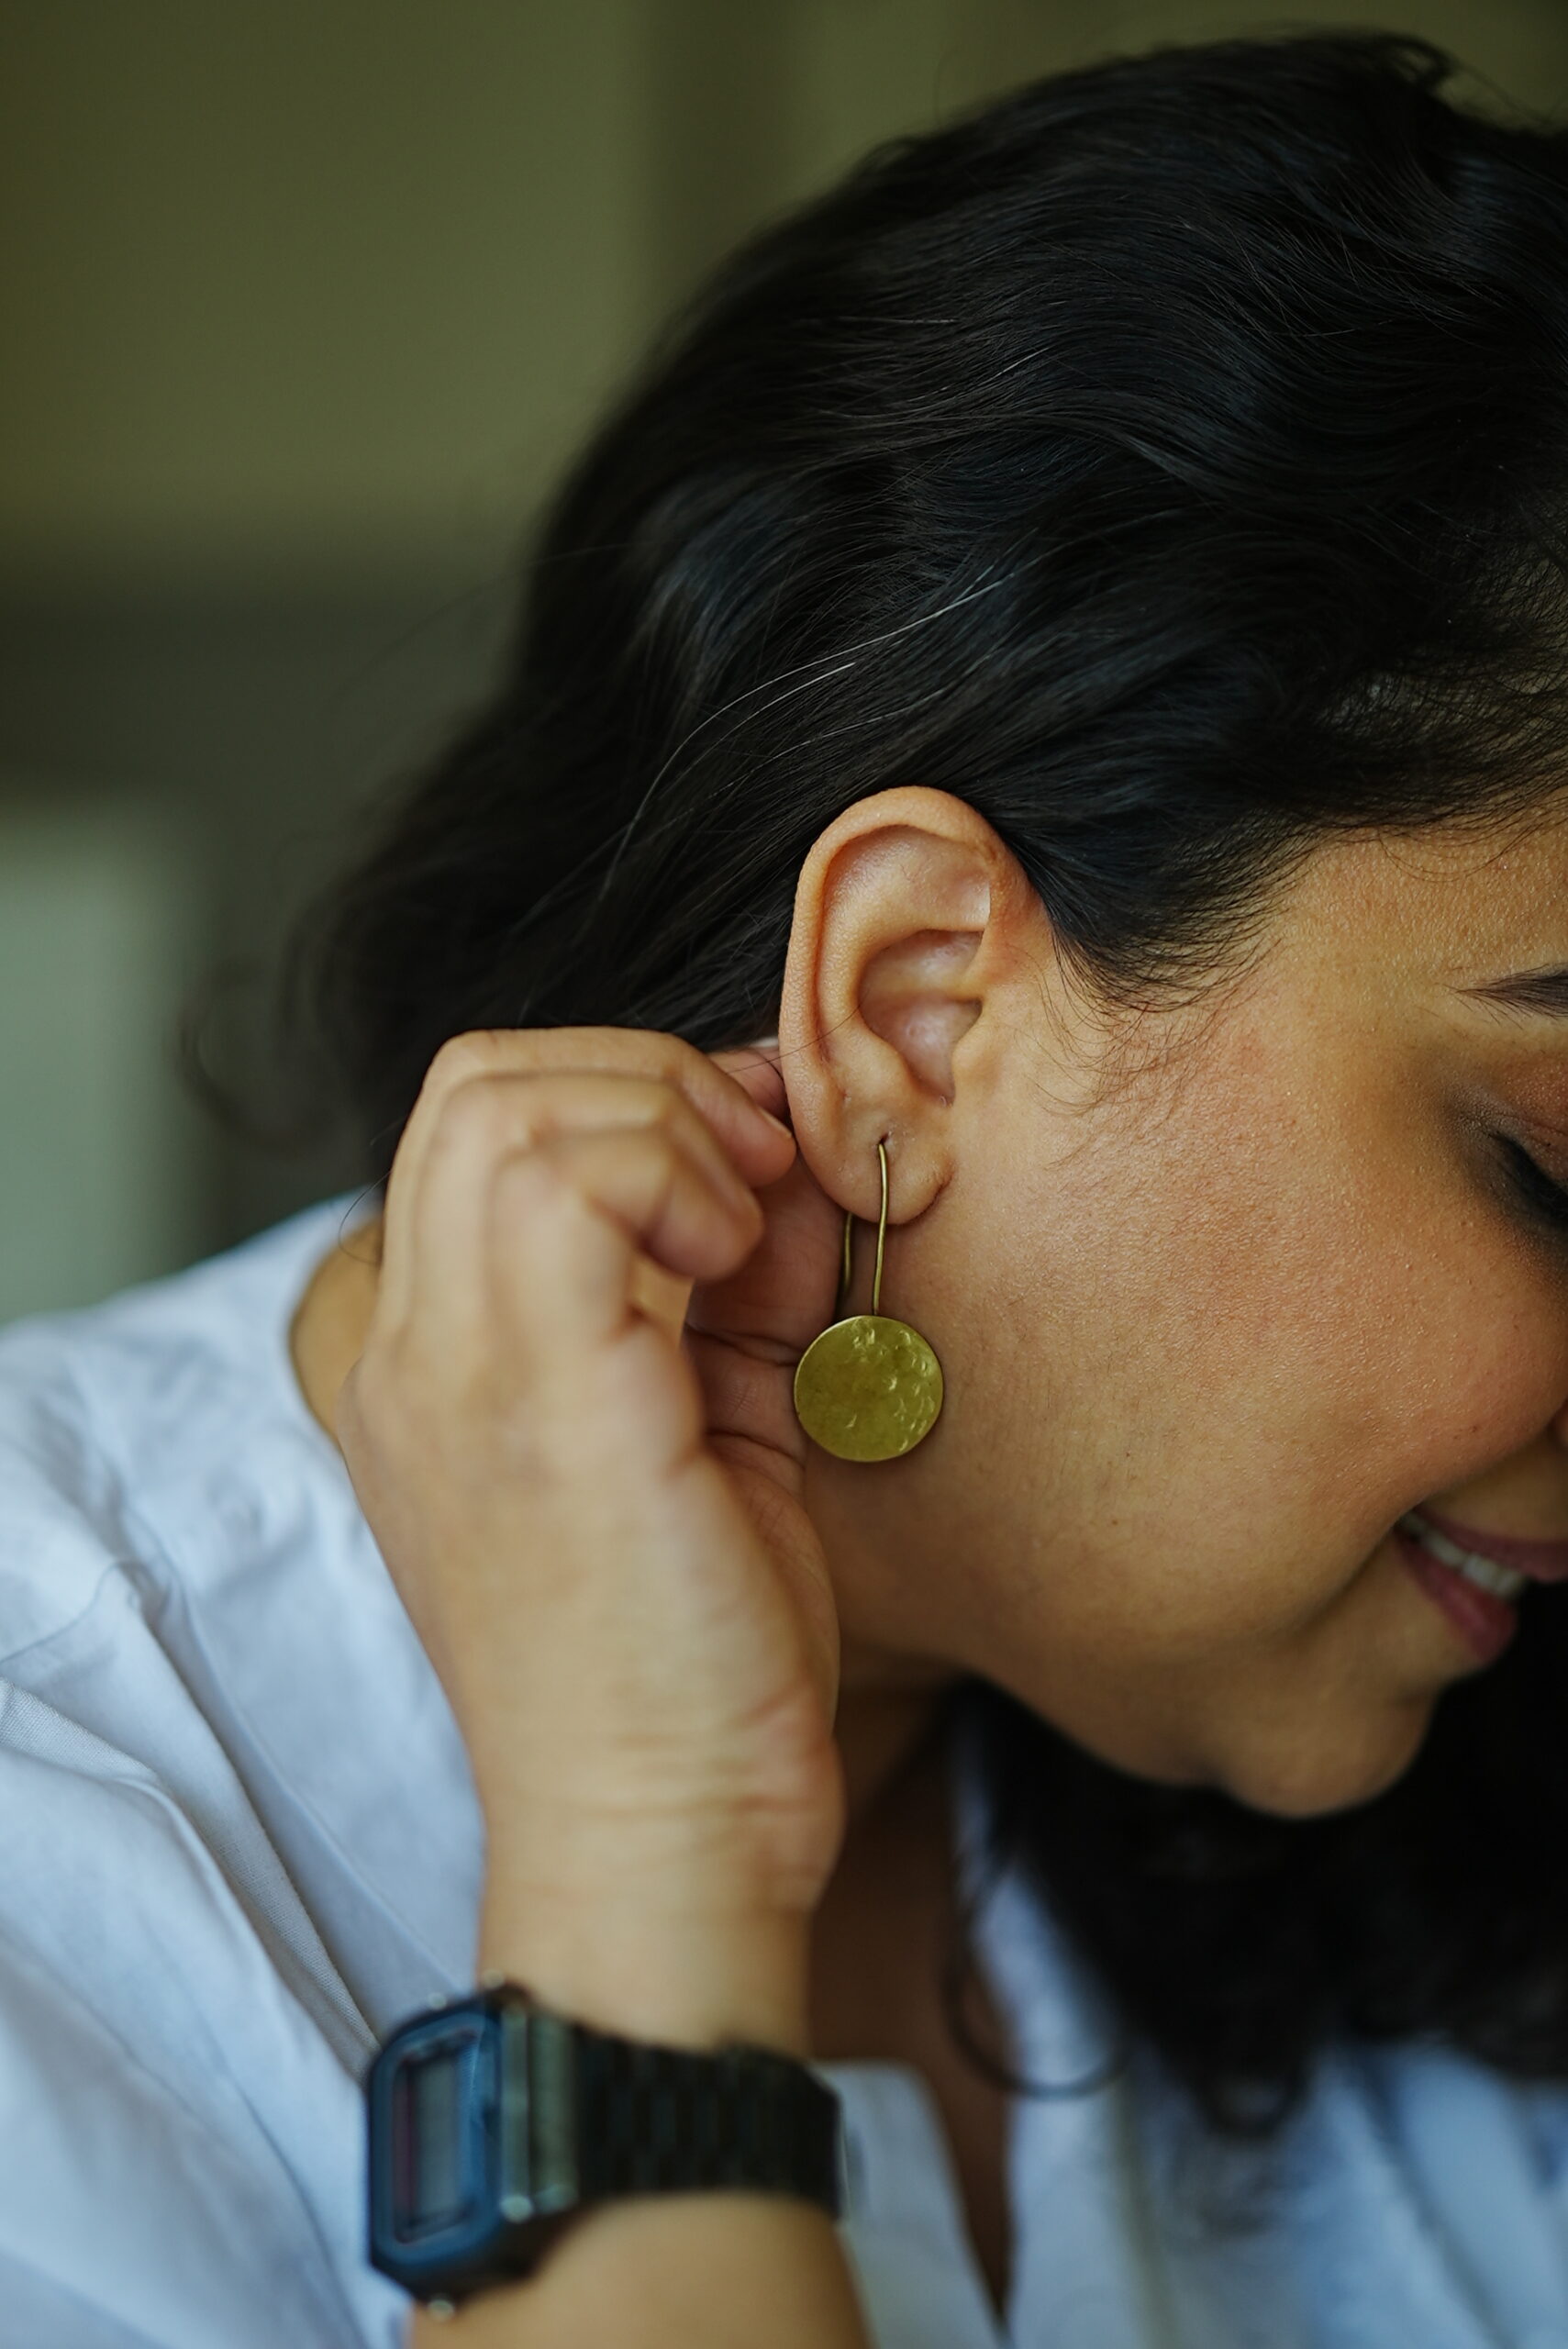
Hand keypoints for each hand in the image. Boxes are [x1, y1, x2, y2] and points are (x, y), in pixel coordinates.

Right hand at [335, 1028, 850, 2046]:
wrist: (667, 1849)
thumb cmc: (698, 1664)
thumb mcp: (708, 1434)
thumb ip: (724, 1292)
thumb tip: (787, 1160)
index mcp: (436, 1363)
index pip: (478, 1125)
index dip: (629, 1102)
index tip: (750, 1183)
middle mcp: (414, 1353)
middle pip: (479, 1081)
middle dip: (647, 1082)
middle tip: (755, 1186)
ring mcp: (454, 1373)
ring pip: (508, 1100)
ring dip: (665, 1122)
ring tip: (747, 1236)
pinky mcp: (537, 1402)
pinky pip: (570, 1181)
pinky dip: (676, 1178)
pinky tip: (740, 1271)